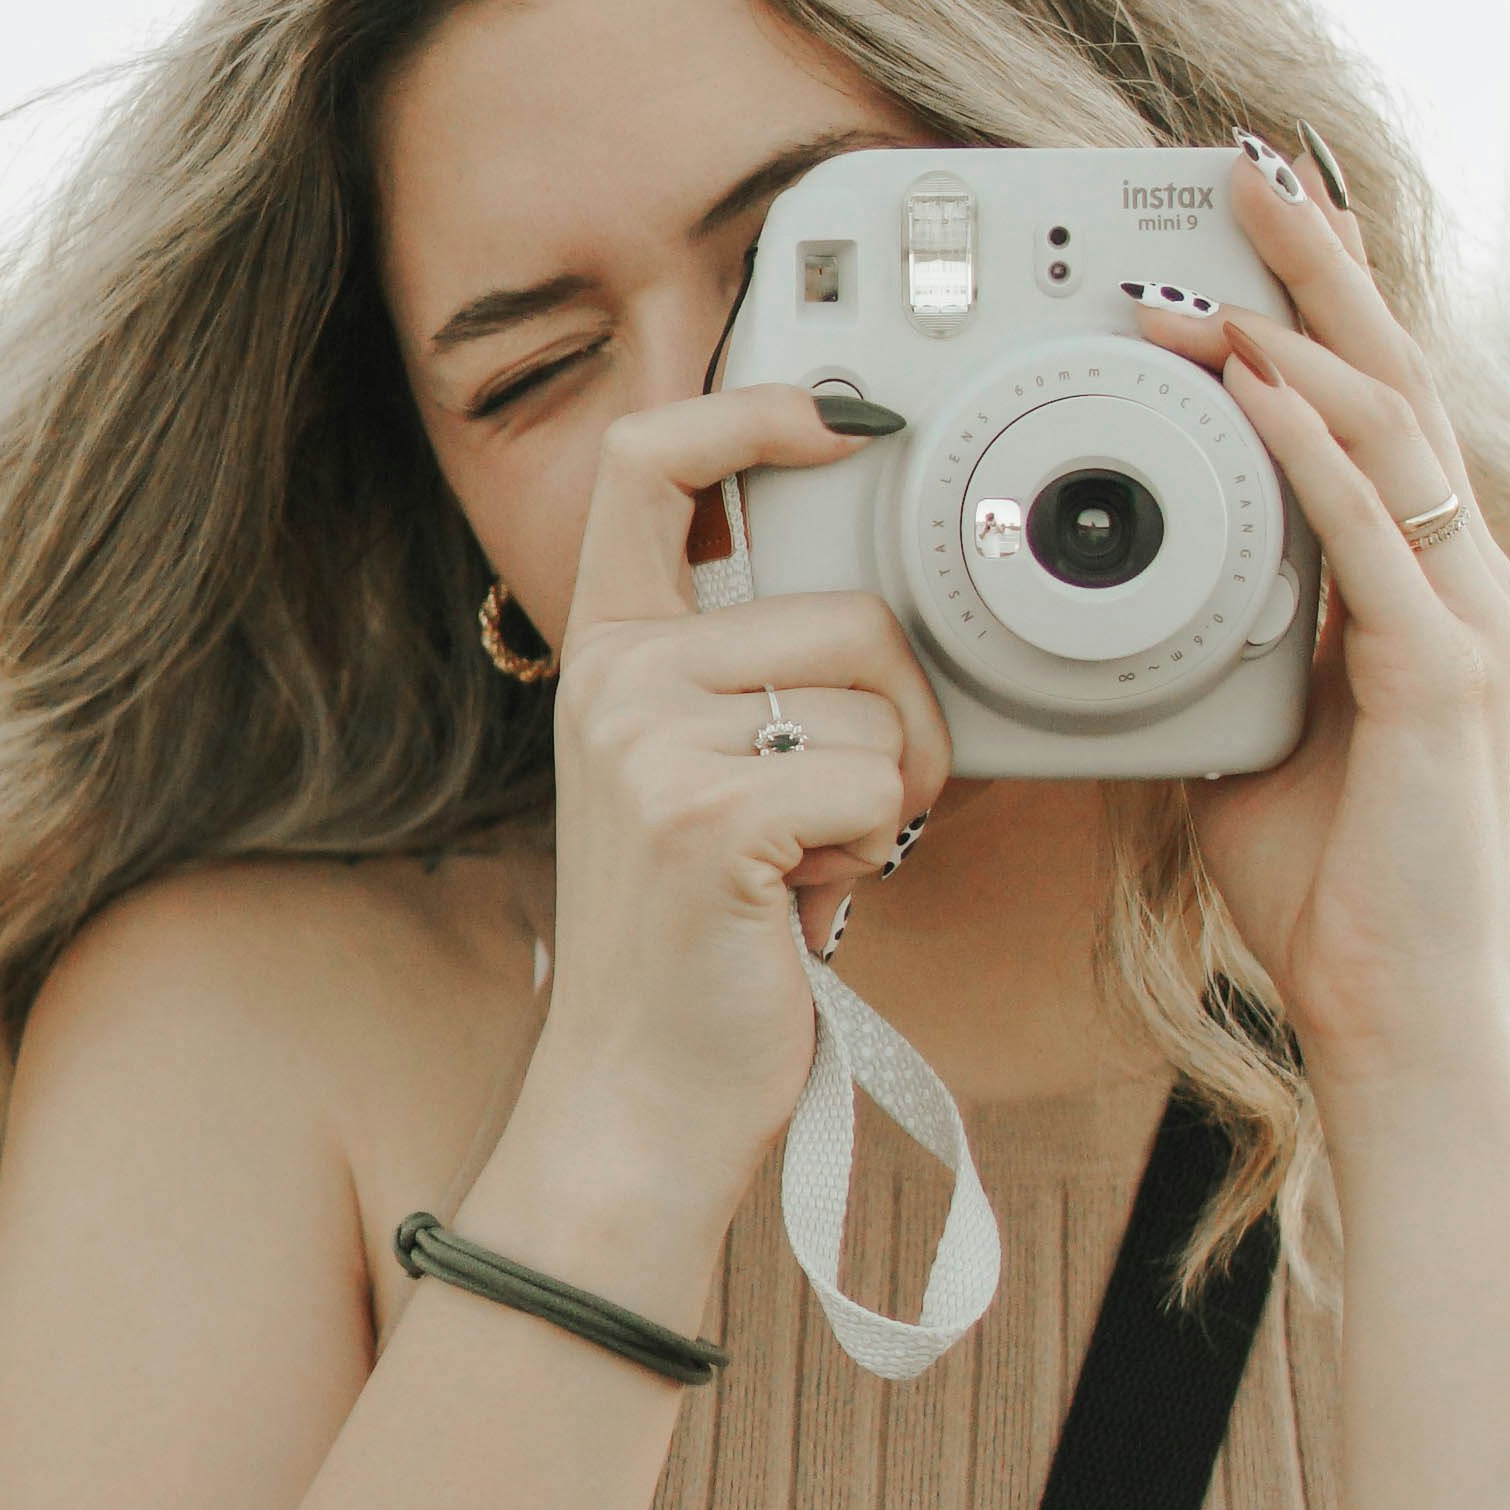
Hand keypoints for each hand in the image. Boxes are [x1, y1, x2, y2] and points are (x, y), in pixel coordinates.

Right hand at [503, 385, 952, 1240]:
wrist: (638, 1097)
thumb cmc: (699, 942)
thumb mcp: (694, 775)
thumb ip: (746, 676)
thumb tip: (883, 600)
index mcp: (609, 650)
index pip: (649, 463)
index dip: (752, 411)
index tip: (845, 420)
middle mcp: (613, 678)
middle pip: (848, 615)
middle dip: (899, 720)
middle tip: (848, 812)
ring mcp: (648, 741)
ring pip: (875, 705)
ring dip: (888, 795)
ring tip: (811, 863)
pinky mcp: (704, 814)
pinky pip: (872, 782)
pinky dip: (873, 849)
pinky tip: (805, 897)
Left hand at [1142, 151, 1509, 1091]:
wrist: (1394, 1011)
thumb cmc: (1326, 887)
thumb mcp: (1241, 733)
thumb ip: (1208, 648)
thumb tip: (1109, 601)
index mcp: (1411, 582)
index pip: (1367, 404)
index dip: (1315, 301)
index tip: (1245, 223)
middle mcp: (1454, 579)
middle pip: (1391, 375)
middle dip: (1317, 262)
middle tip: (1245, 165)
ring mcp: (1461, 621)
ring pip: (1386, 432)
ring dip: (1288, 339)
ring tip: (1208, 272)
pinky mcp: (1443, 676)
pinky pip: (1367, 536)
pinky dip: (1306, 454)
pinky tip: (1249, 393)